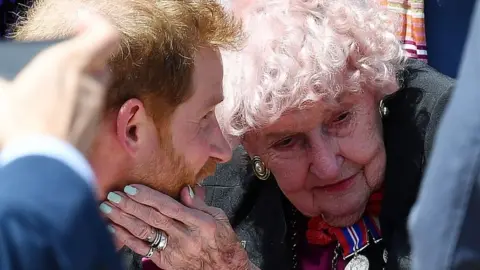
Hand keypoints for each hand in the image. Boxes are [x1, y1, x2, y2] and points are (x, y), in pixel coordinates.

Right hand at [0, 9, 119, 152]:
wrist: (43, 167)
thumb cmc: (22, 124)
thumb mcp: (2, 91)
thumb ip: (7, 78)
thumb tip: (7, 80)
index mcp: (71, 63)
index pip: (106, 35)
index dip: (96, 24)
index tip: (79, 23)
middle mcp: (91, 84)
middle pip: (100, 62)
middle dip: (85, 58)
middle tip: (62, 61)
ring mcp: (95, 109)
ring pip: (96, 87)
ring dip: (80, 84)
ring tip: (52, 91)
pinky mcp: (94, 130)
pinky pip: (90, 111)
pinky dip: (78, 107)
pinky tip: (57, 114)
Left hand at [101, 184, 251, 269]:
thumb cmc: (223, 242)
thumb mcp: (219, 218)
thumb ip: (200, 204)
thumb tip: (185, 189)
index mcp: (200, 223)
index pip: (169, 207)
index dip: (149, 197)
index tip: (131, 187)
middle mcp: (186, 237)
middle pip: (153, 218)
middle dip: (130, 205)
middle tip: (112, 194)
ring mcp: (174, 251)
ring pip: (144, 232)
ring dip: (123, 219)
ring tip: (107, 208)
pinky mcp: (166, 262)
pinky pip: (142, 249)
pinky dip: (126, 238)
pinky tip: (113, 228)